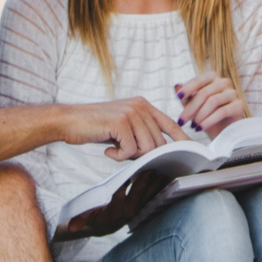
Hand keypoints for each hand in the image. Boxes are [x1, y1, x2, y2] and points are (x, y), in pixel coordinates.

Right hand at [62, 96, 188, 160]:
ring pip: (146, 148)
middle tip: (123, 152)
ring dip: (129, 155)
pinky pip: (130, 151)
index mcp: (143, 105)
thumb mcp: (123, 126)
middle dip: (143, 154)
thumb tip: (159, 152)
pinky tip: (107, 149)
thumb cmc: (95, 126)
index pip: (170, 124)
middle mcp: (140, 106)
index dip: (182, 140)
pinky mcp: (121, 122)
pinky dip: (118, 156)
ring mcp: (132, 112)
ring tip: (114, 148)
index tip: (192, 151)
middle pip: (158, 142)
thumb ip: (141, 133)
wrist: (69, 120)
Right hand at [62, 171, 172, 238]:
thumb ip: (79, 221)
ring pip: (148, 196)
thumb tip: (72, 227)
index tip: (127, 175)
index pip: (119, 196)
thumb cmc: (95, 217)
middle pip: (138, 194)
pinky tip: (166, 180)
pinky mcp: (144, 208)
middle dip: (144, 182)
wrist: (105, 227)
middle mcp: (128, 211)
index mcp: (114, 211)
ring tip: (163, 173)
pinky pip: (153, 197)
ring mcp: (137, 210)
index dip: (123, 186)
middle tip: (151, 169)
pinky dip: (160, 189)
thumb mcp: (86, 218)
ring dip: (156, 185)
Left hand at [173, 72, 245, 137]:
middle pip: (204, 92)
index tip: (178, 97)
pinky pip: (222, 112)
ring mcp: (233, 93)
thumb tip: (176, 86)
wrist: (224, 132)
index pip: (199, 80)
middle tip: (181, 121)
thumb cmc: (207, 116)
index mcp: (213, 78)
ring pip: (213, 101)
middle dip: (190, 108)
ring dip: (199, 115)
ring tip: (192, 126)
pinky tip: (200, 128)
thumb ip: (186, 96)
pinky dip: (208, 121)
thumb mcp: (194, 107)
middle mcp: (224, 82)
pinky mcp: (239, 106)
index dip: (187, 88)